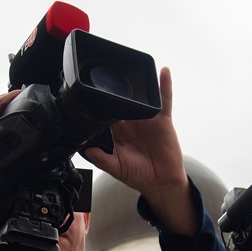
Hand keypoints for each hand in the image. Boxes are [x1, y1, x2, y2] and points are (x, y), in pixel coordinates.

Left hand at [83, 67, 195, 234]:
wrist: (161, 181)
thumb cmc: (138, 175)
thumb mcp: (116, 168)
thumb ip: (102, 160)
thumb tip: (87, 151)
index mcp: (118, 133)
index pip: (106, 114)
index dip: (99, 105)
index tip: (91, 95)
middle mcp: (131, 123)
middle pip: (122, 102)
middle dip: (115, 90)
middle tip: (107, 75)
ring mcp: (147, 120)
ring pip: (141, 98)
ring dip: (138, 84)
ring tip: (130, 69)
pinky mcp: (163, 120)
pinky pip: (164, 100)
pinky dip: (164, 85)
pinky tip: (164, 71)